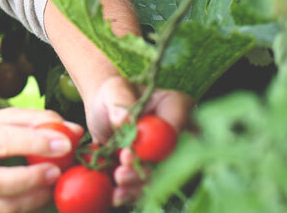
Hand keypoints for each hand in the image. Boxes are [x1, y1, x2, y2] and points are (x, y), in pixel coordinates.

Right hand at [0, 108, 82, 212]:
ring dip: (34, 198)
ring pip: (2, 206)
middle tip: (57, 171)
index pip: (2, 139)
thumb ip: (30, 120)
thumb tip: (70, 128)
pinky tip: (41, 195)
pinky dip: (27, 207)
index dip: (35, 142)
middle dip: (31, 178)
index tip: (64, 142)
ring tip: (53, 185)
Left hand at [83, 75, 194, 206]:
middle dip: (147, 171)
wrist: (105, 112)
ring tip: (117, 181)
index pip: (176, 128)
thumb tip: (122, 120)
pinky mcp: (157, 171)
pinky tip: (117, 195)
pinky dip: (133, 192)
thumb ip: (119, 101)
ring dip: (139, 185)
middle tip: (121, 173)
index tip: (128, 154)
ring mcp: (170, 155)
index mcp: (177, 106)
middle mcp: (181, 133)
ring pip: (162, 177)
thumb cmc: (113, 95)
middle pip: (172, 159)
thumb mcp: (113, 90)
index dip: (155, 146)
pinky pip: (150, 186)